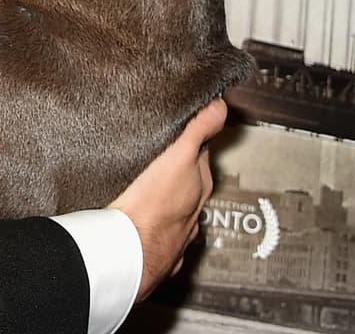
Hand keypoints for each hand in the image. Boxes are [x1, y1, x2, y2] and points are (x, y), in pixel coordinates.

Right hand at [111, 98, 225, 299]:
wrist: (132, 249)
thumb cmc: (156, 202)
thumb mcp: (180, 156)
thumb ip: (200, 130)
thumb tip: (221, 105)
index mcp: (199, 185)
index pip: (199, 153)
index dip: (192, 138)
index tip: (183, 125)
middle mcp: (194, 209)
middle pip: (189, 180)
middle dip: (178, 166)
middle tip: (161, 147)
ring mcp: (178, 232)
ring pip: (175, 207)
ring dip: (166, 195)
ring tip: (147, 180)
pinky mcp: (158, 247)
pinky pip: (159, 229)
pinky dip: (154, 220)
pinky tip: (141, 216)